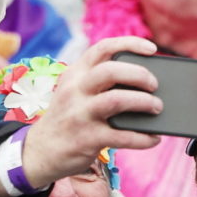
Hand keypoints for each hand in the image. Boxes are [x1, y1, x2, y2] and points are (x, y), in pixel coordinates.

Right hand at [15, 36, 162, 195]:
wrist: (40, 152)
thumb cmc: (67, 118)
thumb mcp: (73, 92)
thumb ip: (98, 83)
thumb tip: (143, 83)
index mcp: (75, 73)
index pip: (103, 48)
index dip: (131, 44)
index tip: (152, 50)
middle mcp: (75, 90)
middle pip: (111, 71)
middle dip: (140, 74)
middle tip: (154, 85)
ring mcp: (80, 114)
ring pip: (117, 100)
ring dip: (144, 103)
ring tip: (156, 108)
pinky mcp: (87, 139)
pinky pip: (123, 136)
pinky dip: (143, 138)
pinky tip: (152, 139)